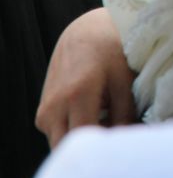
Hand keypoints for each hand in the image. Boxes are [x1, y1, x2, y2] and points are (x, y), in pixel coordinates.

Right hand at [37, 8, 136, 146]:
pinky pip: (57, 132)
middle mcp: (54, 106)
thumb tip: (124, 138)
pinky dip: (74, 129)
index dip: (103, 142)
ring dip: (82, 137)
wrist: (85, 32)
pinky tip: (93, 112)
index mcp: (76, 95)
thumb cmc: (111, 51)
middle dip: (91, 143)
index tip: (119, 136)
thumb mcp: (124, 79)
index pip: (84, 137)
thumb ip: (125, 113)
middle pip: (67, 145)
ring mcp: (44, 110)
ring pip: (61, 141)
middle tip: (113, 128)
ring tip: (106, 117)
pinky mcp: (43, 111)